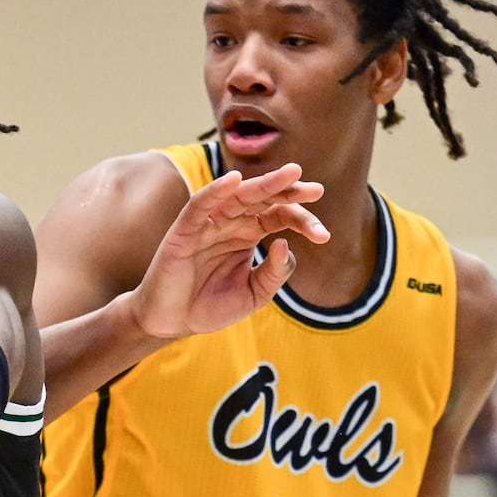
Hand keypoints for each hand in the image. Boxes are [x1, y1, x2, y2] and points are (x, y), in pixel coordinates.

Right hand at [127, 163, 328, 338]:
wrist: (173, 322)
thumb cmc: (210, 307)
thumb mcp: (254, 294)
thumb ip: (274, 273)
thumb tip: (285, 243)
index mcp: (248, 235)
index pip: (278, 216)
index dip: (302, 220)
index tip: (323, 235)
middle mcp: (230, 224)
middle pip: (262, 200)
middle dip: (288, 191)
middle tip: (316, 189)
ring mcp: (207, 225)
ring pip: (237, 196)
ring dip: (263, 184)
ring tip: (290, 174)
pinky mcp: (184, 231)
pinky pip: (199, 205)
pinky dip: (215, 191)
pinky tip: (234, 180)